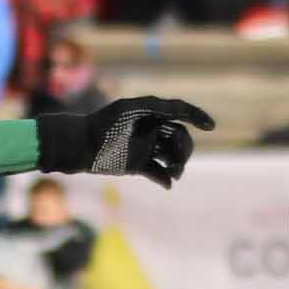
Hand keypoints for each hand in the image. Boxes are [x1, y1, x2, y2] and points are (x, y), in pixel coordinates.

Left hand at [36, 94, 215, 185]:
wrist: (78, 145)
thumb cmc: (103, 123)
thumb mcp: (130, 109)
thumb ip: (157, 106)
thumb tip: (183, 110)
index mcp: (151, 114)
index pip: (180, 113)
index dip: (197, 117)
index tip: (210, 126)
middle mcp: (151, 131)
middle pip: (180, 139)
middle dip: (185, 150)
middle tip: (178, 161)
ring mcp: (146, 149)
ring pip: (172, 157)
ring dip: (178, 165)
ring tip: (174, 173)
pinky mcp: (138, 167)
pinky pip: (159, 174)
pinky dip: (165, 178)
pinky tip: (166, 182)